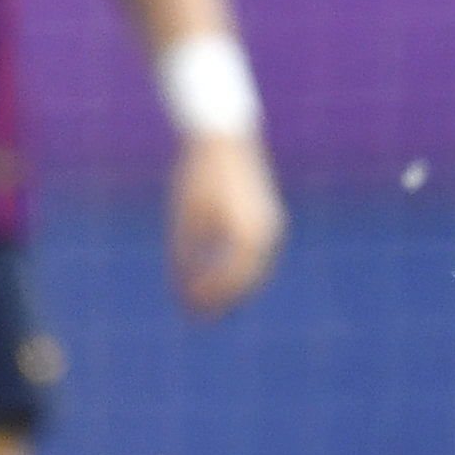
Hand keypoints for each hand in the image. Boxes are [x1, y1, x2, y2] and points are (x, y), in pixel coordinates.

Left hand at [167, 131, 283, 318]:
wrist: (223, 138)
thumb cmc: (199, 176)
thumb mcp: (185, 219)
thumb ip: (184, 258)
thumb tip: (183, 294)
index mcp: (248, 234)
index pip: (231, 280)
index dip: (210, 298)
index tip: (189, 311)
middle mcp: (268, 233)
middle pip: (247, 280)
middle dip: (222, 299)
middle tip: (197, 316)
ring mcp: (271, 225)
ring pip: (254, 270)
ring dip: (231, 287)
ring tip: (204, 300)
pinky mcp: (267, 217)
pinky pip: (255, 254)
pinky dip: (237, 269)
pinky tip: (215, 275)